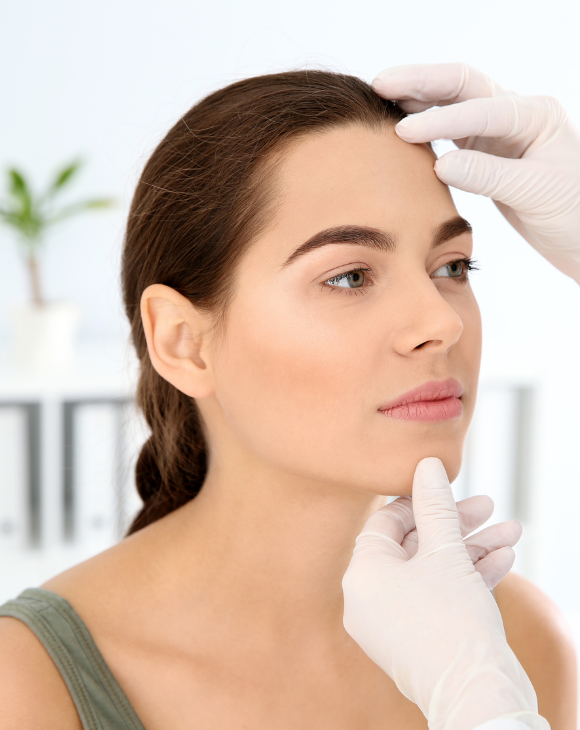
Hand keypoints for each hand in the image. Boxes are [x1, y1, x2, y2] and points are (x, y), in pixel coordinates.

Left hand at [342, 457, 548, 729]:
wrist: (477, 699)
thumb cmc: (452, 621)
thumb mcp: (445, 552)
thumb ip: (434, 506)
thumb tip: (426, 464)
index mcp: (362, 574)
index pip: (384, 522)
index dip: (418, 500)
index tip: (447, 486)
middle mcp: (369, 599)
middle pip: (413, 545)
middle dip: (455, 524)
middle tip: (487, 506)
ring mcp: (392, 622)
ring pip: (432, 570)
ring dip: (471, 549)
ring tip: (511, 532)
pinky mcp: (417, 639)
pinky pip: (438, 597)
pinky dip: (468, 578)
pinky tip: (504, 559)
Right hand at [372, 63, 579, 283]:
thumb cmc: (572, 213)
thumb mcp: (534, 193)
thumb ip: (488, 176)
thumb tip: (440, 164)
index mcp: (535, 116)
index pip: (480, 109)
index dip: (440, 120)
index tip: (404, 132)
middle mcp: (517, 114)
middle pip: (462, 85)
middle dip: (421, 82)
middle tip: (381, 85)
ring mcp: (500, 131)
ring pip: (453, 102)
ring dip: (418, 96)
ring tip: (382, 97)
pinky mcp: (487, 151)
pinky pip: (451, 130)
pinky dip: (426, 124)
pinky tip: (401, 126)